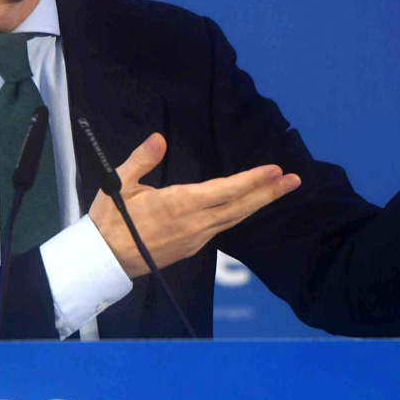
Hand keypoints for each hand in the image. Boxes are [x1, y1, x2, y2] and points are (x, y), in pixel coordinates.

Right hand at [88, 133, 300, 277]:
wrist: (104, 260)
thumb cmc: (110, 220)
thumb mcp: (118, 184)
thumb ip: (142, 160)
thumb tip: (159, 139)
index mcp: (179, 205)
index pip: (225, 191)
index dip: (252, 180)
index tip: (275, 170)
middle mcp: (194, 224)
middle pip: (240, 207)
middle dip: (269, 193)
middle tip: (295, 180)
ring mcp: (195, 238)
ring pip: (234, 219)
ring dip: (258, 203)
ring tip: (280, 189)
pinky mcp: (192, 247)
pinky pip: (222, 227)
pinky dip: (240, 213)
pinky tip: (247, 205)